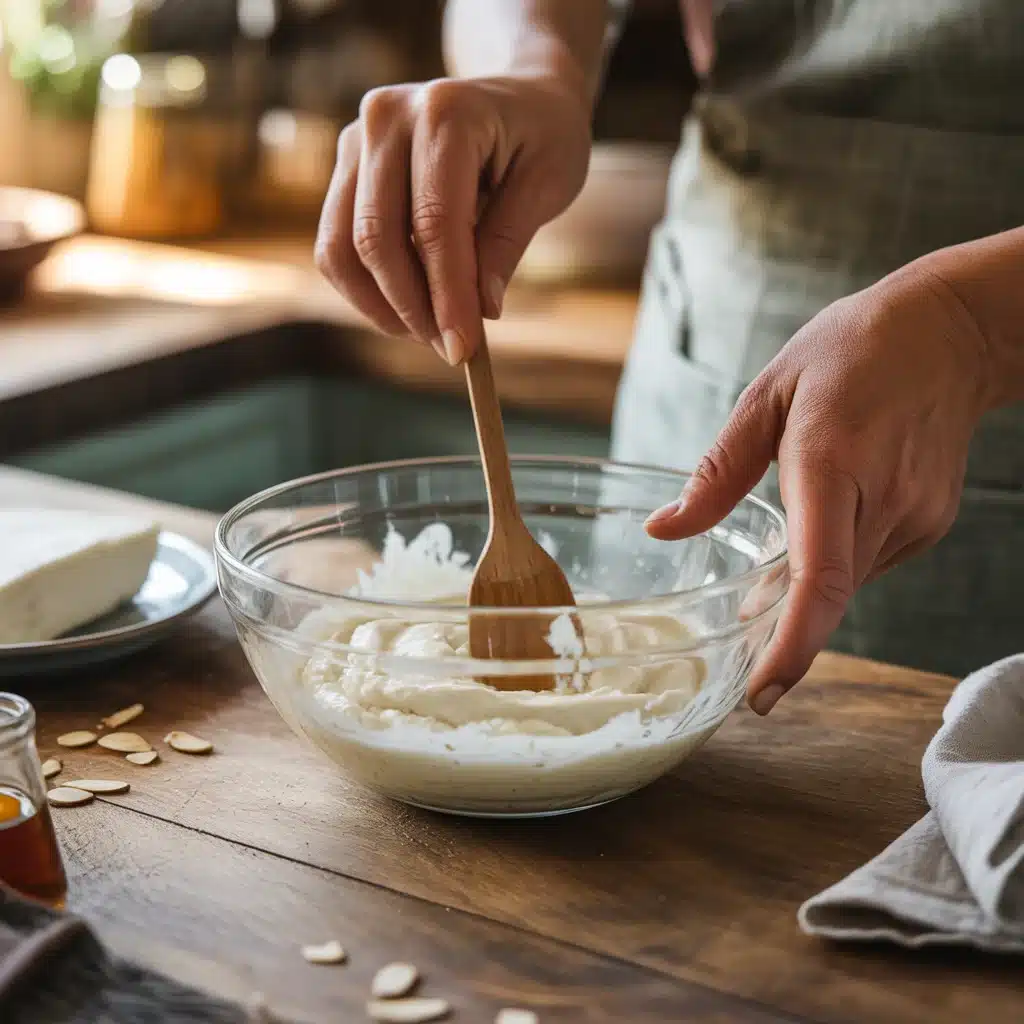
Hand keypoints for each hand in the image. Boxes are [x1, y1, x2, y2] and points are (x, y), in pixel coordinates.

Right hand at [315, 73, 591, 364]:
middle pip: (376, 237)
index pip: (435, 223)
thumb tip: (479, 313)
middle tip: (451, 349)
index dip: (446, 295)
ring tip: (429, 332)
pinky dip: (366, 289)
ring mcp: (356, 139)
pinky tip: (407, 308)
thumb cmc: (542, 136)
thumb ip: (507, 243)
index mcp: (446, 110)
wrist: (518, 94)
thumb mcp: (549, 183)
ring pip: (342, 246)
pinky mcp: (346, 168)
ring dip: (382, 305)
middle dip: (412, 307)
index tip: (463, 348)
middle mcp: (387, 117)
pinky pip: (335, 245)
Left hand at [645, 264, 995, 713]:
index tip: (762, 692)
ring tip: (773, 568)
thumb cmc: (850, 352)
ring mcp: (916, 515)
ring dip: (805, 588)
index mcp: (832, 461)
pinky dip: (835, 561)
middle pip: (826, 593)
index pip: (819, 577)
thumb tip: (663, 529)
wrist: (949, 334)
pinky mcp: (930, 521)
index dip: (791, 645)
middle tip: (740, 649)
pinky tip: (826, 523)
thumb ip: (717, 473)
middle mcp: (882, 498)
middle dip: (780, 628)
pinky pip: (868, 561)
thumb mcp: (768, 394)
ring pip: (846, 582)